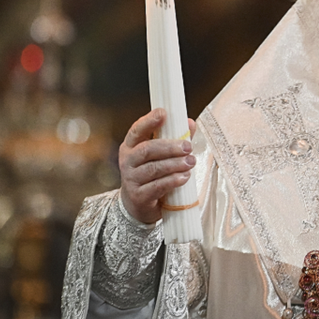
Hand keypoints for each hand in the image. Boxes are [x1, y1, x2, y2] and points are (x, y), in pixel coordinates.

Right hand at [119, 109, 197, 224]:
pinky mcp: (138, 196)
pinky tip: (184, 177)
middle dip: (169, 147)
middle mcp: (127, 161)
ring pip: (153, 168)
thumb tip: (190, 123)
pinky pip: (156, 187)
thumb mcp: (160, 156)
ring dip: (174, 164)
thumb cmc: (150, 175)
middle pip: (147, 150)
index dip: (149, 121)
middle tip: (187, 146)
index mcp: (131, 147)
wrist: (138, 205)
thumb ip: (175, 139)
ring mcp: (131, 179)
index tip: (163, 113)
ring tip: (191, 162)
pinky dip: (172, 181)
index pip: (136, 130)